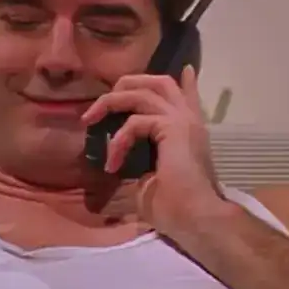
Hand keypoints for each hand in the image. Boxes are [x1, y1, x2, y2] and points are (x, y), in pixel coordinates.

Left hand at [81, 66, 230, 239]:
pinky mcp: (173, 127)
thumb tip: (121, 161)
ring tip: (89, 119)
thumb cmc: (176, 208)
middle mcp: (187, 118)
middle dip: (127, 84)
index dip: (186, 82)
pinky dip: (118, 140)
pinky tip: (112, 163)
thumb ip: (141, 160)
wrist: (199, 220)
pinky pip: (135, 122)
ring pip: (142, 92)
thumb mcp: (150, 178)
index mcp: (188, 129)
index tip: (186, 69)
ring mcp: (182, 120)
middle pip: (158, 82)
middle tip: (105, 100)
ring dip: (111, 102)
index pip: (186, 95)